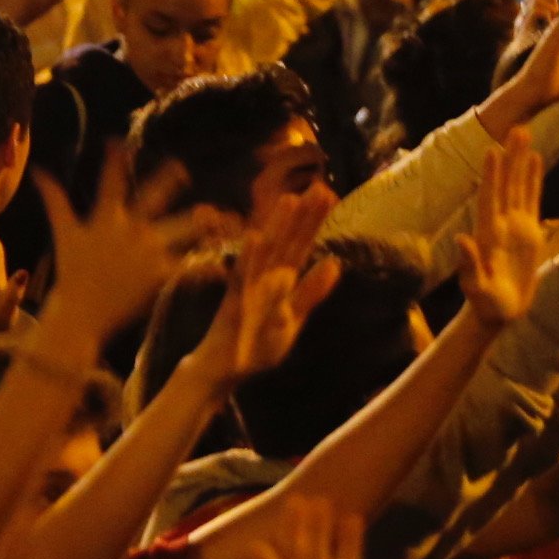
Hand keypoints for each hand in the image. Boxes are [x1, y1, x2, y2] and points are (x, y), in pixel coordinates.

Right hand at [32, 152, 206, 338]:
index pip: (111, 182)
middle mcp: (130, 230)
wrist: (79, 313)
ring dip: (202, 222)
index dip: (114, 160)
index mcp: (107, 218)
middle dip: (170, 180)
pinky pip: (190, 269)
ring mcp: (147, 252)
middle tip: (182, 170)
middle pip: (155, 197)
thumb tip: (38, 171)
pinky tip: (224, 268)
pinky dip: (208, 269)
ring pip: (183, 228)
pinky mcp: (160, 275)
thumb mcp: (64, 232)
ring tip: (221, 216)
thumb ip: (54, 199)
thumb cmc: (71, 272)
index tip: (117, 141)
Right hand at [204, 187, 344, 377]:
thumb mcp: (292, 318)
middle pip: (287, 242)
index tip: (330, 195)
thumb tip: (336, 263)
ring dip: (276, 227)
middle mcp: (265, 278)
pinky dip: (248, 258)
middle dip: (303, 217)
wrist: (222, 370)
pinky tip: (255, 238)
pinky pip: (241, 278)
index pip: (301, 246)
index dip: (314, 222)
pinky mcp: (234, 303)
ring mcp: (248, 288)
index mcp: (280, 281)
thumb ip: (311, 292)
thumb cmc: (256, 344)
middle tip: (321, 187)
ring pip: (265, 253)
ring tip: (290, 200)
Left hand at [456, 127, 547, 327]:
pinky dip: (533, 180)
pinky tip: (536, 160)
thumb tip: (462, 239)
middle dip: (510, 158)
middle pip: (506, 185)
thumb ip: (469, 265)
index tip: (492, 150)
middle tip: (517, 128)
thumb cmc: (485, 303)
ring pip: (519, 187)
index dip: (491, 176)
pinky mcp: (529, 232)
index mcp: (487, 234)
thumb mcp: (476, 288)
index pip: (490, 199)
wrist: (499, 312)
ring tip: (525, 133)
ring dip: (521, 162)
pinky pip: (532, 200)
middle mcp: (500, 224)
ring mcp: (514, 226)